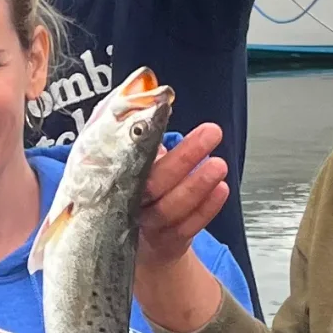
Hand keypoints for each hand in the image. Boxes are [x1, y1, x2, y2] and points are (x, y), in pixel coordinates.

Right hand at [130, 125, 227, 332]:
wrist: (128, 242)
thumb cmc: (129, 187)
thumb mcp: (123, 156)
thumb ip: (130, 127)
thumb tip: (145, 89)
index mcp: (110, 180)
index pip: (124, 161)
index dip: (143, 140)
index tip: (160, 115)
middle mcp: (125, 205)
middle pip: (152, 185)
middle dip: (183, 158)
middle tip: (212, 132)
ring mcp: (146, 227)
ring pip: (170, 210)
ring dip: (197, 186)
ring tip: (219, 164)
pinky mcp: (168, 243)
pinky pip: (188, 228)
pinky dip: (206, 209)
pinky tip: (222, 189)